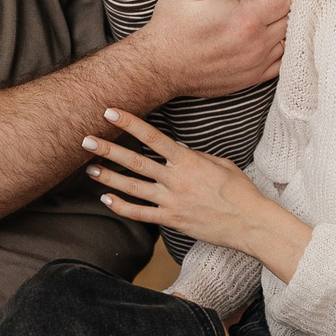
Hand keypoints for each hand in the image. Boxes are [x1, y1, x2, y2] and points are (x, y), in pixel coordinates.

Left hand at [83, 109, 312, 276]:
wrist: (250, 223)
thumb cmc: (239, 191)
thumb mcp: (219, 163)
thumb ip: (194, 156)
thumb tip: (176, 151)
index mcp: (188, 160)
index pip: (152, 137)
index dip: (130, 123)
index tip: (110, 112)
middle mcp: (175, 180)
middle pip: (135, 161)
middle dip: (108, 150)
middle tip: (85, 140)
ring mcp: (172, 201)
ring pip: (132, 187)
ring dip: (109, 178)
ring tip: (90, 169)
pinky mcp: (172, 220)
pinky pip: (141, 214)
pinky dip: (122, 207)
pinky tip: (107, 199)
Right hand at [128, 0, 290, 100]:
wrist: (160, 65)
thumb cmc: (174, 25)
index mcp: (247, 19)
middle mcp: (257, 44)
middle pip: (293, 17)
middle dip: (293, 1)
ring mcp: (257, 64)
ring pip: (291, 39)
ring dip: (291, 23)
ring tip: (282, 10)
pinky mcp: (252, 78)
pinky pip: (283, 61)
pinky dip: (285, 46)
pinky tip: (277, 36)